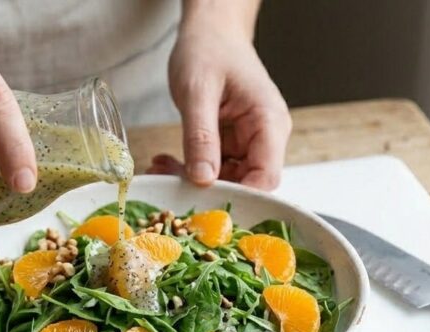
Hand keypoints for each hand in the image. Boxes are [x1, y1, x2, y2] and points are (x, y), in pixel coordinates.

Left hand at [151, 18, 290, 189]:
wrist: (209, 31)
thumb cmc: (209, 49)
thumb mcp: (198, 92)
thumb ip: (201, 137)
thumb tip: (203, 179)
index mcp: (269, 123)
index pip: (266, 177)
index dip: (239, 196)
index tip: (203, 202)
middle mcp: (264, 137)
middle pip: (246, 184)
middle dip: (208, 190)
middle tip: (170, 186)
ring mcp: (248, 141)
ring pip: (225, 179)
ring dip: (193, 181)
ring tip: (161, 170)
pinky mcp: (230, 143)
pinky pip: (212, 167)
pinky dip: (189, 168)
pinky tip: (166, 162)